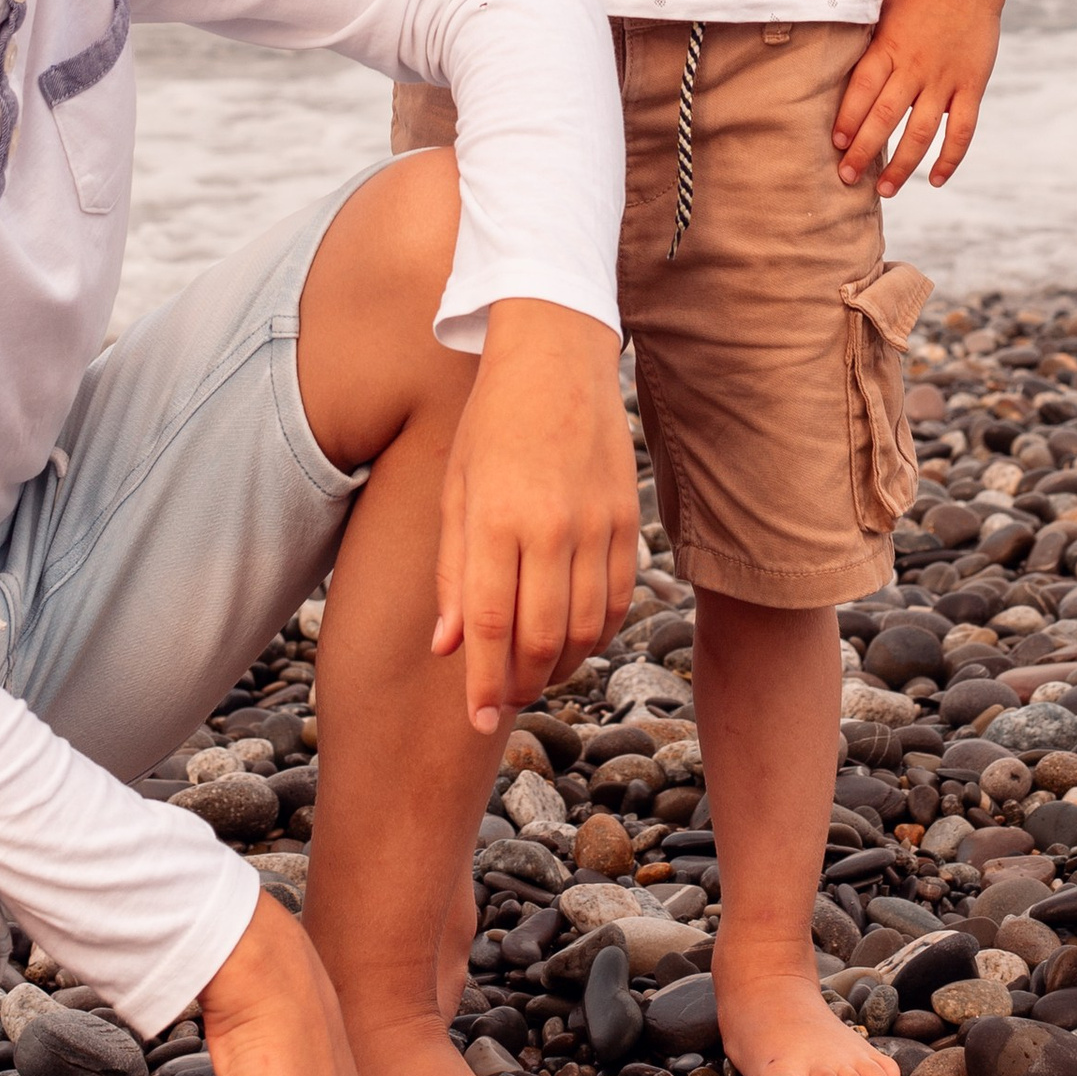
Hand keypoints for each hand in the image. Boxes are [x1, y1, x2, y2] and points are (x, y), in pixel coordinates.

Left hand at [432, 300, 637, 732]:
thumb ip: (453, 571)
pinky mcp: (628, 518)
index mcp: (497, 518)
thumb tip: (448, 648)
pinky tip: (575, 637)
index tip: (476, 719)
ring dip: (560, 665)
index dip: (482, 682)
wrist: (556, 355)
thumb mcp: (455, 488)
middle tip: (502, 699)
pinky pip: (619, 597)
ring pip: (586, 627)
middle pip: (541, 637)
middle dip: (520, 683)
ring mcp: (596, 523)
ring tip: (534, 672)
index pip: (490, 624)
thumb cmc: (493, 422)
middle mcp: (550, 526)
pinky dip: (599, 632)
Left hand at [835, 0, 1002, 197]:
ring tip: (885, 189)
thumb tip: (823, 60)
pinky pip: (962, 130)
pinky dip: (950, 159)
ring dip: (903, 165)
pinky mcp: (972, 87)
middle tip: (847, 178)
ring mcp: (946, 80)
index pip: (863, 89)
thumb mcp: (879, 8)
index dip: (848, 119)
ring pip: (922, 132)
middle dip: (864, 151)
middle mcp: (916, 67)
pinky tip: (935, 180)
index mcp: (889, 47)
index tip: (835, 144)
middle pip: (886, 117)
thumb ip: (859, 38)